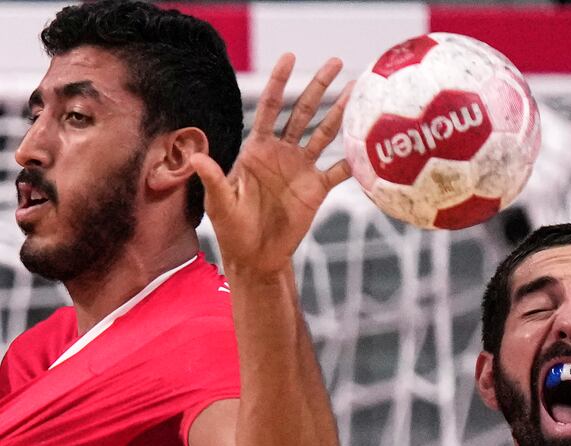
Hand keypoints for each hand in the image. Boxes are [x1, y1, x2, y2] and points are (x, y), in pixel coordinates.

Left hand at [191, 53, 351, 274]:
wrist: (255, 256)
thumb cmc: (232, 228)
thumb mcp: (220, 203)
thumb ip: (213, 178)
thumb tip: (195, 156)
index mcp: (258, 149)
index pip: (271, 108)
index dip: (280, 82)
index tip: (290, 57)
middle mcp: (282, 153)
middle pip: (303, 112)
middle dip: (318, 86)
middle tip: (336, 62)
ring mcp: (301, 169)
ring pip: (324, 134)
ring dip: (340, 113)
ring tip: (356, 90)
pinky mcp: (317, 189)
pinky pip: (338, 170)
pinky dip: (353, 159)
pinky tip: (367, 145)